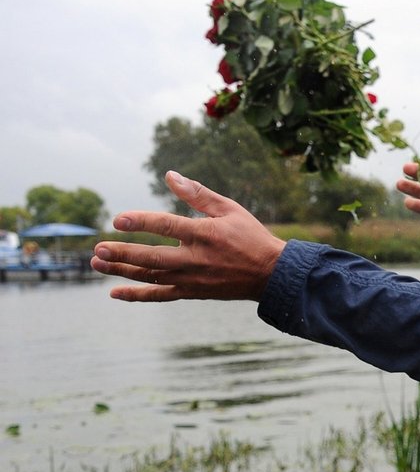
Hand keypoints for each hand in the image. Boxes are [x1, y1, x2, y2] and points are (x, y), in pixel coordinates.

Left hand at [91, 171, 286, 301]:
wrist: (271, 274)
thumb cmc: (250, 236)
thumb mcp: (229, 209)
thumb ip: (198, 194)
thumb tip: (170, 176)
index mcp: (205, 234)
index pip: (167, 226)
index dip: (141, 222)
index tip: (117, 220)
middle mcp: (196, 258)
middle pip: (152, 257)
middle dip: (123, 253)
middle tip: (98, 249)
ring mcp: (192, 278)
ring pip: (151, 276)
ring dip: (122, 271)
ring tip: (97, 264)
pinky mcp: (192, 292)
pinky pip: (161, 295)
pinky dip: (138, 295)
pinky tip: (115, 293)